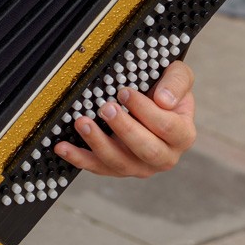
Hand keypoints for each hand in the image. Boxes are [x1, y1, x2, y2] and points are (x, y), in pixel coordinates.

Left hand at [54, 61, 195, 176]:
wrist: (151, 103)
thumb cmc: (165, 90)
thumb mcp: (178, 76)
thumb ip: (177, 82)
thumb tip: (164, 100)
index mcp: (182, 135)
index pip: (167, 127)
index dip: (146, 110)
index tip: (125, 92)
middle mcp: (164, 156)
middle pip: (147, 150)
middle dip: (124, 129)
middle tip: (106, 108)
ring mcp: (139, 166)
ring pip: (120, 163)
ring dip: (98, 143)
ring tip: (82, 122)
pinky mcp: (116, 168)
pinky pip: (97, 167)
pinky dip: (78, 157)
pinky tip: (62, 146)